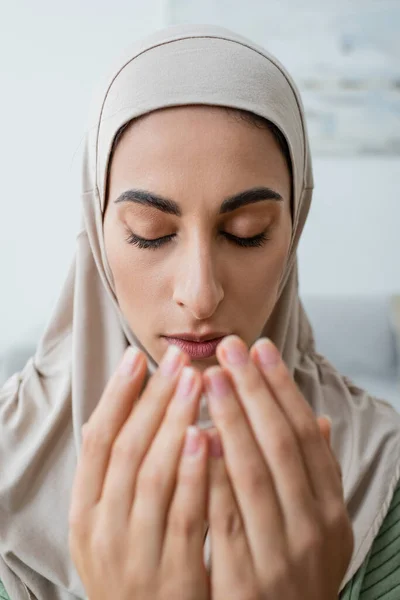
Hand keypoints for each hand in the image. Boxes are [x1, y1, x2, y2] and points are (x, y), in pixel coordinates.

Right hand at [69, 345, 209, 599]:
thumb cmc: (139, 565)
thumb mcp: (116, 523)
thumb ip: (125, 474)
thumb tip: (143, 406)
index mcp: (85, 512)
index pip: (96, 441)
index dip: (116, 396)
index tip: (137, 357)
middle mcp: (102, 530)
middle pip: (126, 449)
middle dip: (153, 398)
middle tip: (179, 358)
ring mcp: (134, 555)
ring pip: (151, 475)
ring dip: (173, 422)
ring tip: (196, 380)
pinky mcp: (171, 577)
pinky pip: (183, 515)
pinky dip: (193, 472)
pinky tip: (206, 435)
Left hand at [203, 335, 352, 599]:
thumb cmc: (295, 573)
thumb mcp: (320, 527)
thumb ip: (317, 475)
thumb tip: (319, 420)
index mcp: (330, 509)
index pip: (305, 435)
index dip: (282, 389)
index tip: (260, 350)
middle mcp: (312, 527)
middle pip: (280, 444)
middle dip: (254, 390)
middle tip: (229, 348)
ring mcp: (281, 554)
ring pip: (253, 473)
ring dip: (231, 420)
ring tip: (209, 377)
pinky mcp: (246, 579)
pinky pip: (224, 516)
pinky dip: (210, 474)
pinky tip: (193, 436)